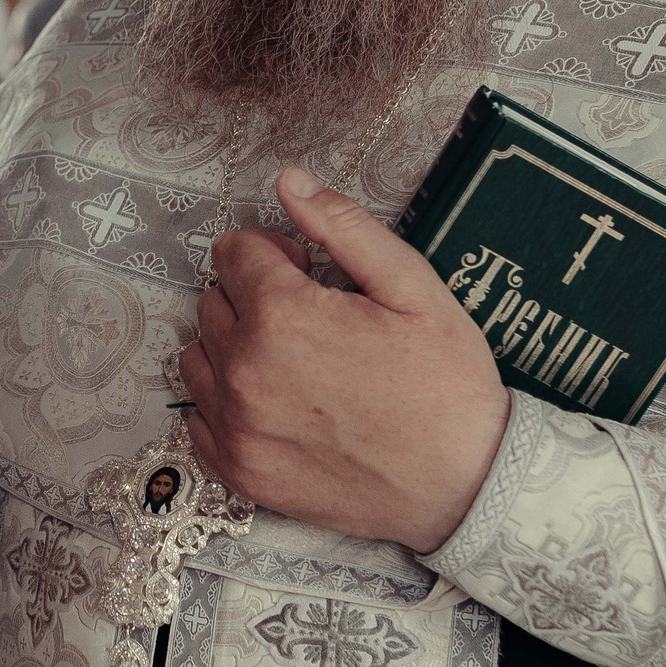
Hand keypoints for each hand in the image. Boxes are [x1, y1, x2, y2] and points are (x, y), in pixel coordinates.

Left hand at [178, 166, 510, 553]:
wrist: (467, 484)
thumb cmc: (447, 385)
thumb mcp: (413, 288)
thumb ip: (343, 227)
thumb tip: (289, 182)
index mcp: (283, 317)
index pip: (233, 252)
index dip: (273, 253)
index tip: (306, 270)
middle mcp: (244, 373)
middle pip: (213, 301)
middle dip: (252, 296)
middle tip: (310, 316)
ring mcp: (237, 429)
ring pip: (199, 356)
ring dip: (234, 346)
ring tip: (293, 359)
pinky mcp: (240, 472)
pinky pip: (199, 417)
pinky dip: (227, 401)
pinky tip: (278, 401)